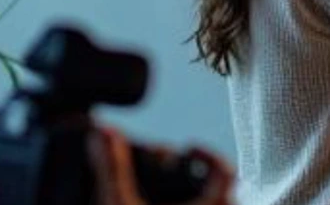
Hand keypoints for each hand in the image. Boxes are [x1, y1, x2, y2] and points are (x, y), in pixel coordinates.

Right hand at [90, 127, 235, 204]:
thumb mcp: (121, 204)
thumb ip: (113, 167)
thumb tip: (102, 132)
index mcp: (211, 204)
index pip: (226, 171)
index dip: (209, 155)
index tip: (189, 148)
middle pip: (227, 191)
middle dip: (203, 177)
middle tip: (180, 172)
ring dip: (202, 197)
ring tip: (176, 194)